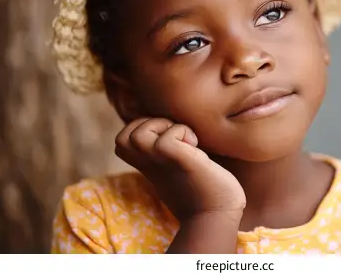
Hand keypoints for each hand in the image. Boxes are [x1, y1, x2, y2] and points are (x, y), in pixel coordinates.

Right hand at [115, 118, 245, 221]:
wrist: (220, 216)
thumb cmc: (208, 192)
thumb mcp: (181, 168)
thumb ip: (172, 155)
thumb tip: (181, 137)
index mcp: (150, 165)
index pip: (123, 141)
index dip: (139, 129)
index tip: (166, 136)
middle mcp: (152, 164)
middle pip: (121, 138)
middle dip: (145, 125)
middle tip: (173, 135)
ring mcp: (164, 163)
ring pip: (134, 136)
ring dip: (160, 125)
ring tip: (184, 139)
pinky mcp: (181, 161)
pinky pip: (165, 140)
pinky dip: (181, 132)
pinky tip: (195, 146)